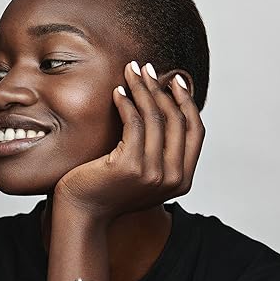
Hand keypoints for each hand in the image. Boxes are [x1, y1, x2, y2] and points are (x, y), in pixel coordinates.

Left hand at [54, 61, 205, 222]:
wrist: (83, 211)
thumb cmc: (109, 189)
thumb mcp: (144, 173)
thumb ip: (161, 153)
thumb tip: (167, 109)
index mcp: (182, 180)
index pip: (195, 132)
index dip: (187, 102)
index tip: (174, 81)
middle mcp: (173, 178)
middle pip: (177, 120)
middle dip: (162, 88)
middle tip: (147, 69)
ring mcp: (153, 173)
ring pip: (155, 117)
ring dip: (143, 88)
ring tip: (131, 72)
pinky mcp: (130, 165)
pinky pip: (133, 122)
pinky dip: (126, 102)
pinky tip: (117, 92)